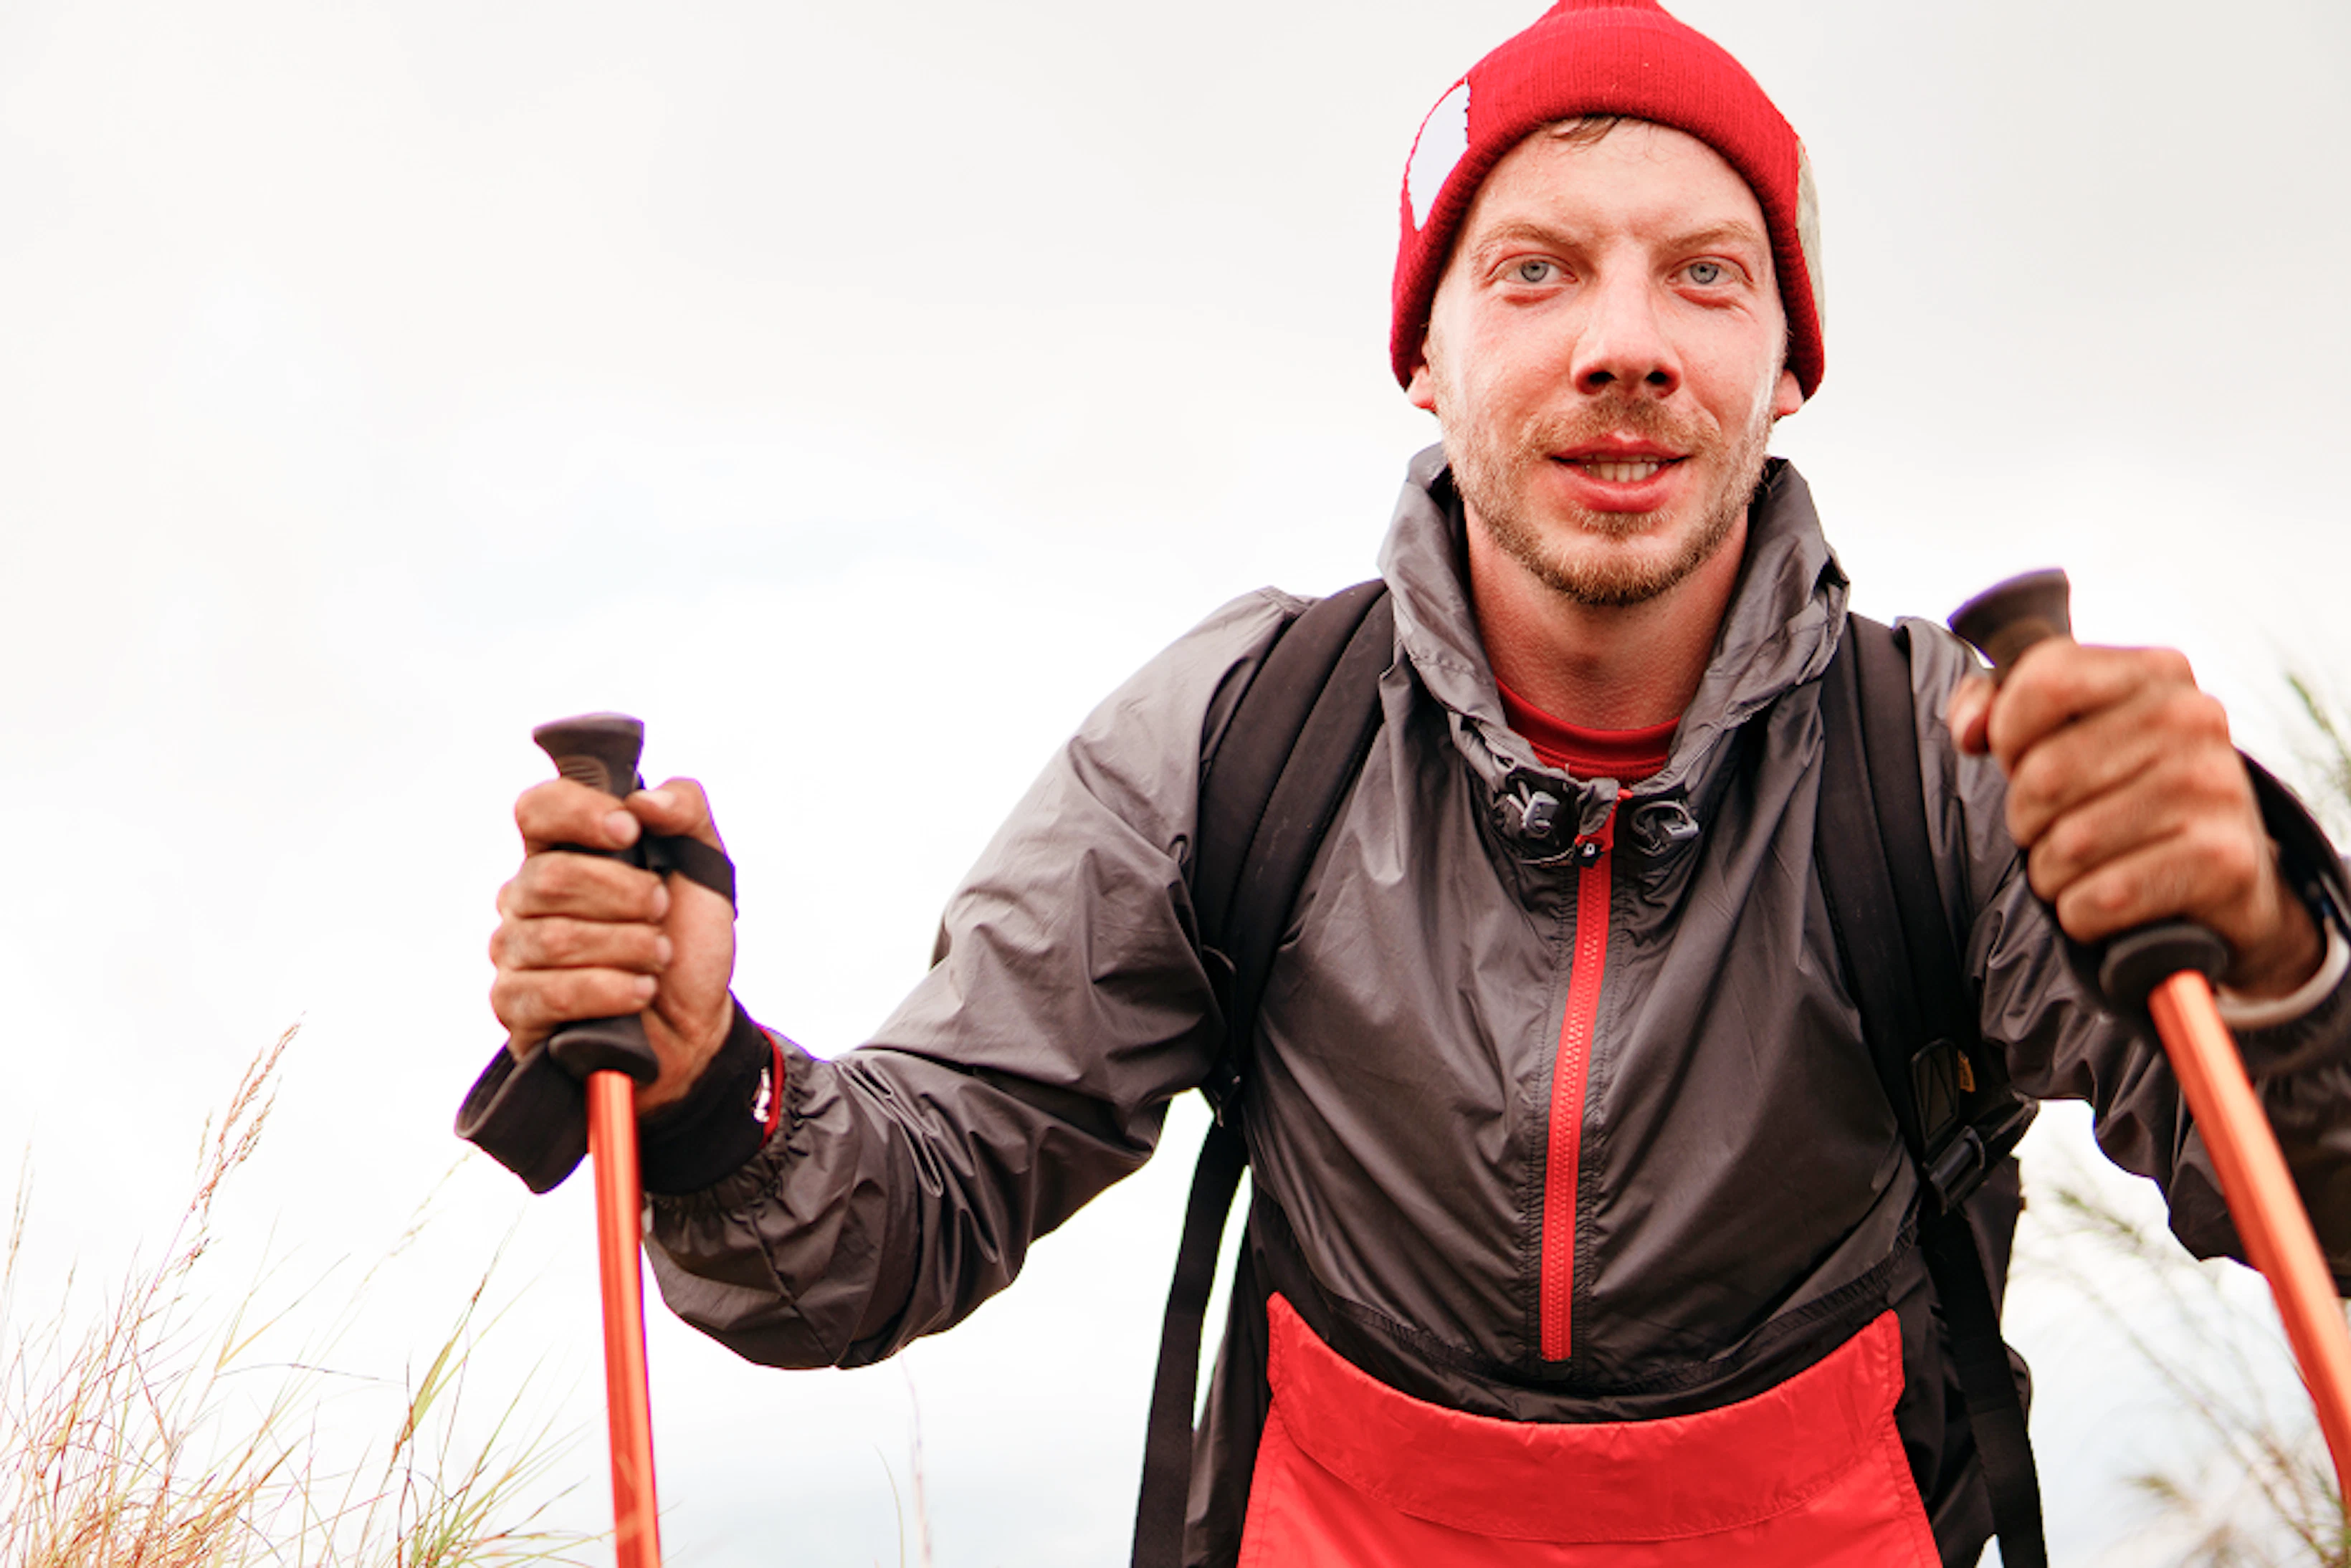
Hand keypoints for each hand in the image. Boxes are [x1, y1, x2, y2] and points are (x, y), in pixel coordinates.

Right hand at [490, 776, 737, 1109]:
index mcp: (562, 851)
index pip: (537, 809)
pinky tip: (638, 993)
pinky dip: (607, 991)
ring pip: (553, 938)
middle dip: (623, 894)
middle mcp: (526, 896)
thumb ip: (686, 810)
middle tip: (661, 910)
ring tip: (658, 959)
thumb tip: (646, 800)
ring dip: (625, 947)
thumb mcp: (705, 865)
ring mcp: (515, 952)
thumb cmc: (688, 938)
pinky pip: (549, 993)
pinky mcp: (516, 1006)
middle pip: (551, 877)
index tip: (628, 830)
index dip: (578, 813)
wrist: (697, 1022)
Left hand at [1945, 640, 2320, 997]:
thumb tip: (1970, 730)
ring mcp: (2215, 788)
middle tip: (2053, 826)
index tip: (2019, 757)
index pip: (2046, 680)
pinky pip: (2098, 899)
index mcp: (2157, 671)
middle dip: (2026, 816)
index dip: (2008, 731)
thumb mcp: (2072, 728)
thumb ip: (2001, 704)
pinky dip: (2082, 914)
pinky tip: (2107, 900)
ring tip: (2083, 865)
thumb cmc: (2126, 791)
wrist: (2224, 875)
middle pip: (2044, 775)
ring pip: (2067, 845)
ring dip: (2052, 871)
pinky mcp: (2222, 861)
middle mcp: (2194, 719)